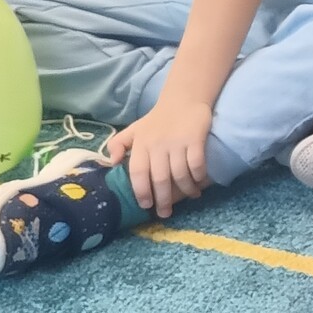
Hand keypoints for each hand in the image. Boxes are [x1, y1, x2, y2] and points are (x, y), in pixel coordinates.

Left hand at [106, 97, 214, 218]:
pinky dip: (198, 177)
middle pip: (160, 178)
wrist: (184, 99)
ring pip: (180, 174)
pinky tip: (199, 183)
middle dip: (163, 200)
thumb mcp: (134, 129)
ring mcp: (177, 142)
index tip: (145, 205)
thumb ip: (118, 144)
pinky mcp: (195, 139)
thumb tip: (113, 163)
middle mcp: (158, 144)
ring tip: (189, 197)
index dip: (141, 191)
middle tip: (165, 213)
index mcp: (141, 143)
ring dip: (185, 190)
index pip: (138, 172)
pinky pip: (196, 164)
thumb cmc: (157, 119)